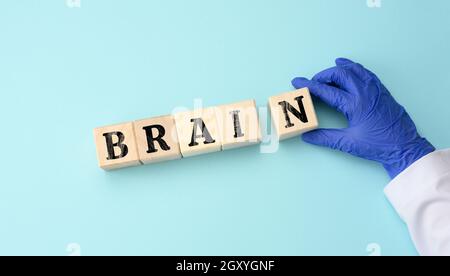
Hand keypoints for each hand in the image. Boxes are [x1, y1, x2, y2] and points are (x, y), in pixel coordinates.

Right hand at [292, 58, 434, 178]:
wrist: (405, 147)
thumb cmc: (378, 146)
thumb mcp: (349, 143)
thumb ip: (326, 138)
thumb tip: (308, 135)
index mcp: (355, 105)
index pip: (327, 91)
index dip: (310, 86)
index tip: (297, 82)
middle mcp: (365, 93)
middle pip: (340, 74)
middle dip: (323, 75)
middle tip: (313, 82)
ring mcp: (375, 90)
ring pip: (354, 70)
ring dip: (339, 68)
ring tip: (328, 70)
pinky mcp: (382, 91)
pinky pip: (366, 73)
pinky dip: (355, 68)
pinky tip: (350, 68)